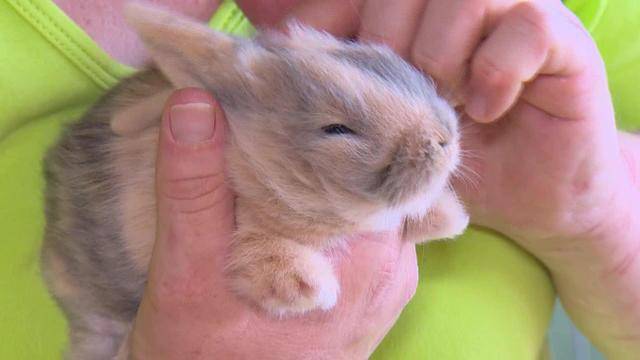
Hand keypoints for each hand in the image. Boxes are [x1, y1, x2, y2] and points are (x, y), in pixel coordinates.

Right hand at [122, 88, 416, 358]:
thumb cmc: (204, 355)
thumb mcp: (188, 269)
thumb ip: (196, 189)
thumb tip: (194, 104)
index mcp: (367, 251)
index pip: (372, 155)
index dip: (332, 118)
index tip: (293, 92)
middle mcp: (391, 264)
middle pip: (371, 175)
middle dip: (327, 145)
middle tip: (279, 114)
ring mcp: (386, 281)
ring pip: (365, 201)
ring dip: (327, 176)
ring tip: (284, 153)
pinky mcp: (370, 293)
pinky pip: (361, 230)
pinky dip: (331, 209)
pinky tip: (294, 204)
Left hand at [252, 0, 639, 355]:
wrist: (534, 198)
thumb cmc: (445, 162)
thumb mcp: (378, 131)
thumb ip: (338, 93)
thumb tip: (274, 56)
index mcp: (414, 18)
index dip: (331, 15)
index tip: (304, 51)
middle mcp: (459, 8)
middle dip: (386, 37)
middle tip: (390, 93)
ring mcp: (509, 17)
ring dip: (439, 51)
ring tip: (440, 102)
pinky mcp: (559, 43)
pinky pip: (526, 24)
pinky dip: (497, 68)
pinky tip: (484, 108)